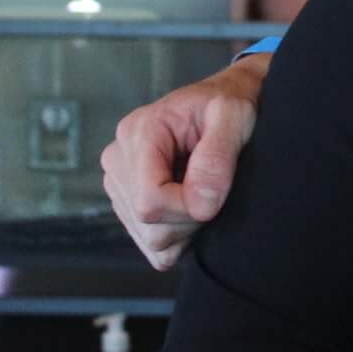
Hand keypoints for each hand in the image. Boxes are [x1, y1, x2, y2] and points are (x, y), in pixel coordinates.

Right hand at [99, 54, 267, 268]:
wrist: (223, 106)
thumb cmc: (229, 105)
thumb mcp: (234, 115)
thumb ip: (217, 157)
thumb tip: (200, 204)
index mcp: (139, 132)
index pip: (150, 198)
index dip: (188, 206)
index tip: (216, 192)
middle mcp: (118, 158)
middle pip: (148, 222)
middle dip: (190, 217)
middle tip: (213, 189)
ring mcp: (119, 184)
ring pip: (150, 238)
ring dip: (186, 228)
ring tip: (203, 193)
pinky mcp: (127, 204)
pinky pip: (151, 246)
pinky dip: (178, 238)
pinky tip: (190, 209)